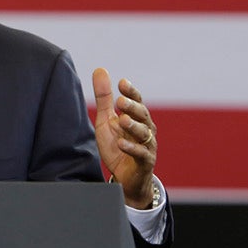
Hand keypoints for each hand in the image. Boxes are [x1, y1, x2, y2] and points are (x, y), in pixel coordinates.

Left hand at [92, 68, 156, 208]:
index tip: (122, 83)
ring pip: (144, 133)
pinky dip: (131, 148)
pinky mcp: (145, 162)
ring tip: (122, 120)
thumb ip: (104, 98)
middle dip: (132, 107)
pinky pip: (141, 154)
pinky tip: (121, 143)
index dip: (131, 92)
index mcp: (137, 117)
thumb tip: (100, 69)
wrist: (126, 178)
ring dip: (133, 126)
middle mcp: (146, 129)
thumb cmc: (117, 146)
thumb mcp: (106, 120)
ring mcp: (147, 145)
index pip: (137, 101)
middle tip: (120, 101)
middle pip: (143, 115)